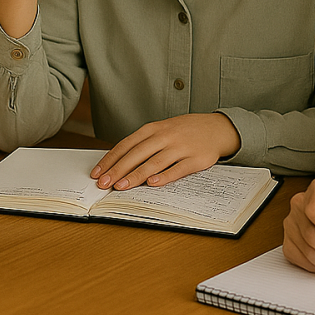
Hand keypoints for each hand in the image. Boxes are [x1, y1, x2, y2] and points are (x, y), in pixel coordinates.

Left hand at [90, 113, 241, 190]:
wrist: (217, 127)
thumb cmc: (183, 131)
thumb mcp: (161, 130)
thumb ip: (142, 144)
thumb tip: (117, 163)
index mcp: (152, 129)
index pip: (126, 145)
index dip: (110, 159)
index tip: (97, 173)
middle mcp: (164, 136)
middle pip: (136, 154)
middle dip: (118, 170)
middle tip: (103, 183)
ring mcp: (181, 147)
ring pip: (154, 162)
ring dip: (136, 175)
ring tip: (121, 186)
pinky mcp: (196, 159)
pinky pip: (178, 169)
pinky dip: (165, 176)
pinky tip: (153, 184)